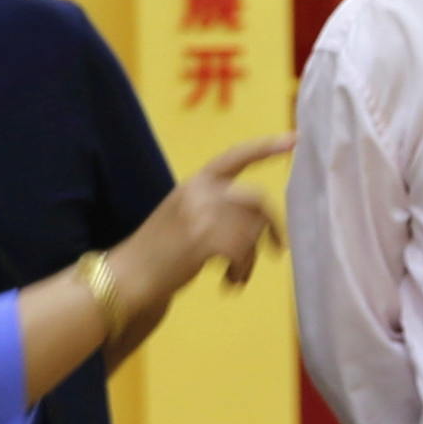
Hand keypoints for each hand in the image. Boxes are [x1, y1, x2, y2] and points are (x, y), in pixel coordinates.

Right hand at [128, 134, 295, 299]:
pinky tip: (229, 283)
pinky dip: (241, 271)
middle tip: (279, 250)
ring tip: (236, 276)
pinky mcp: (203, 239)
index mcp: (194, 182)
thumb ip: (214, 207)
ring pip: (251, 232)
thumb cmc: (158, 251)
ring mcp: (200, 214)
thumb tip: (260, 222)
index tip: (295, 139)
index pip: (236, 156)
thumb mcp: (183, 215)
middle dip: (273, 227)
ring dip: (250, 260)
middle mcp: (199, 192)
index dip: (267, 147)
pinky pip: (242, 252)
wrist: (127, 275)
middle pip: (257, 200)